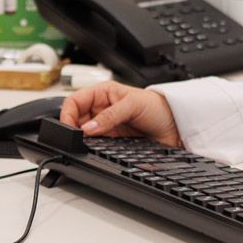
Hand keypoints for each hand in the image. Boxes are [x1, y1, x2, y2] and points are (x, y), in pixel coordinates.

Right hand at [58, 81, 181, 145]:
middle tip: (79, 138)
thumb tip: (89, 128)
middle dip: (74, 129)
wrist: (175, 126)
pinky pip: (95, 145)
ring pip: (84, 134)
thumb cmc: (157, 106)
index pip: (75, 101)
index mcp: (102, 93)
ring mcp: (106, 126)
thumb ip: (110, 115)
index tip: (69, 128)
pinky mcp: (112, 141)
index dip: (68, 114)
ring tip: (89, 143)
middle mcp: (101, 109)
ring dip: (84, 140)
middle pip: (75, 119)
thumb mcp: (133, 105)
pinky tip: (96, 149)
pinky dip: (93, 148)